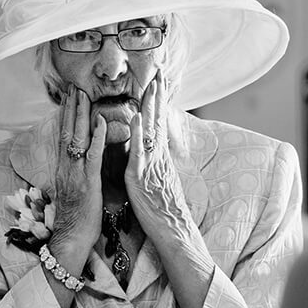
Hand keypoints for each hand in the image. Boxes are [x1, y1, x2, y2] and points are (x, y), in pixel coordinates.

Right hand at [50, 85, 105, 273]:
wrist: (72, 238)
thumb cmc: (77, 217)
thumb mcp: (74, 189)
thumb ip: (76, 171)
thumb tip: (79, 158)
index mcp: (64, 168)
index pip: (64, 135)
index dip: (66, 115)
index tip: (69, 96)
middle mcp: (66, 167)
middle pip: (66, 131)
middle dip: (70, 108)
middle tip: (73, 85)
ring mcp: (75, 173)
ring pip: (76, 138)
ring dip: (79, 115)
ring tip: (82, 94)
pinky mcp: (87, 182)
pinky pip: (91, 156)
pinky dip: (95, 138)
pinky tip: (99, 121)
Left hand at [127, 73, 213, 307]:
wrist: (173, 234)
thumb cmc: (163, 214)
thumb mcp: (158, 184)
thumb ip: (153, 167)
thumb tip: (148, 154)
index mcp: (160, 160)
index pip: (158, 126)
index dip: (158, 104)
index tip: (157, 83)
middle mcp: (158, 159)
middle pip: (158, 122)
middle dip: (158, 97)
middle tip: (157, 72)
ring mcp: (152, 167)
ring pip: (151, 131)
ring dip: (150, 107)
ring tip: (150, 85)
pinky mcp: (143, 179)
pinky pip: (140, 152)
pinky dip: (138, 134)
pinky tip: (135, 118)